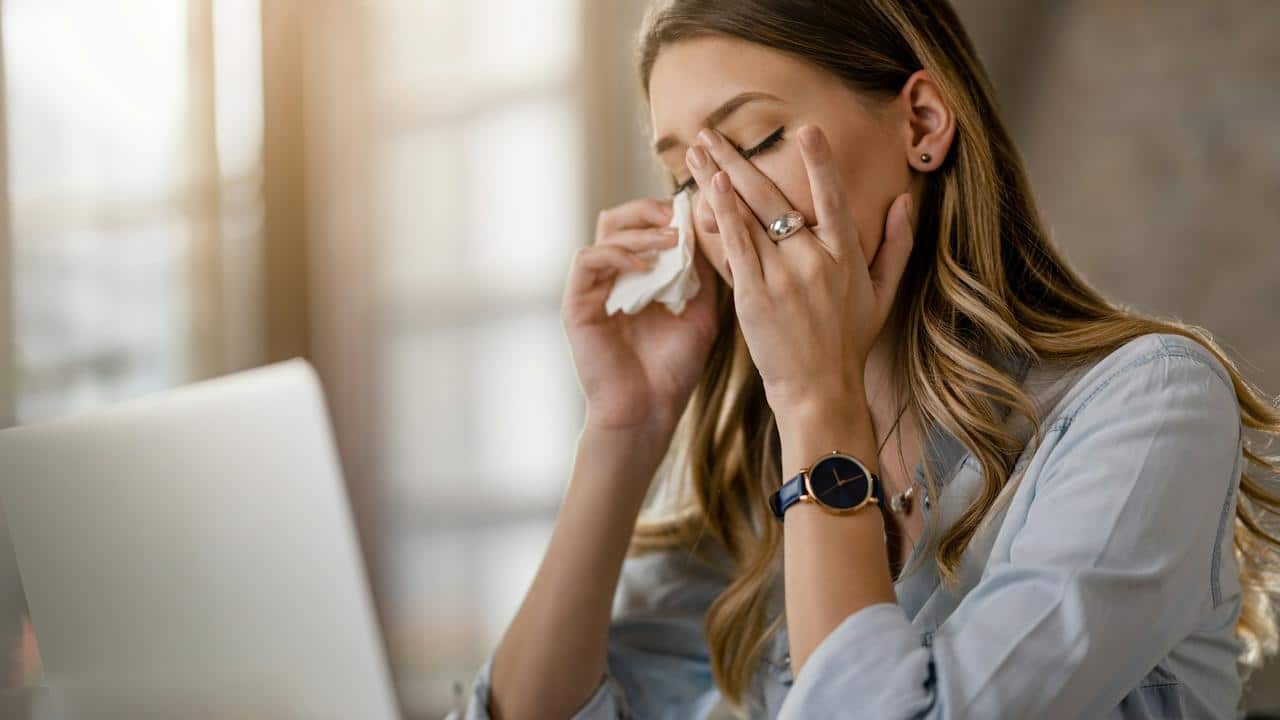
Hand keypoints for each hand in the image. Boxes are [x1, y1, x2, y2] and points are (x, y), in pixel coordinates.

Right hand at [562, 196, 719, 433]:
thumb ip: (701, 273)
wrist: (648, 411)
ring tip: (671, 240)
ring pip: (605, 233)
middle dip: (651, 211)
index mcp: (639, 278)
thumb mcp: (700, 312)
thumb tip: (708, 230)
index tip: (697, 214)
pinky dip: (617, 255)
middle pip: (620, 219)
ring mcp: (593, 289)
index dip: (667, 213)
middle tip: (678, 218)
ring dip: (640, 231)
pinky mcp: (576, 303)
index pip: (645, 226)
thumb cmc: (673, 369)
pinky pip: (588, 260)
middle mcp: (613, 278)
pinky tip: (645, 268)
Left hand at [684, 124, 914, 415]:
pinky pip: (737, 247)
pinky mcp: (755, 296)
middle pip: (775, 198)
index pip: (833, 198)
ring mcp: (783, 277)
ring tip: (696, 150)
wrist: (820, 390)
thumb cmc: (849, 344)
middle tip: (712, 132)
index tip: (806, 129)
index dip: (820, 163)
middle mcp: (815, 260)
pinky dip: (723, 215)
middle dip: (741, 159)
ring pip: (749, 216)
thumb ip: (896, 245)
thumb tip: (905, 201)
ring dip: (719, 177)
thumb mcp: (883, 294)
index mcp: (846, 256)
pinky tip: (708, 188)